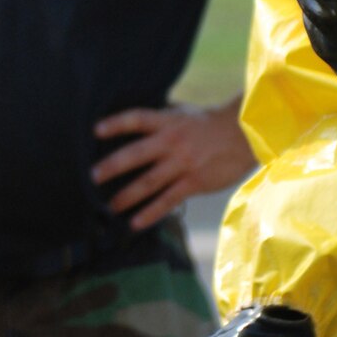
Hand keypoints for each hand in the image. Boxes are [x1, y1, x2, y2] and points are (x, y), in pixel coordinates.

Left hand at [92, 102, 252, 230]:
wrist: (244, 135)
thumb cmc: (208, 123)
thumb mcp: (182, 112)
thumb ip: (159, 119)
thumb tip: (132, 121)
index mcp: (168, 122)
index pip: (137, 119)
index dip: (116, 124)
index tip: (95, 130)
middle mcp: (172, 142)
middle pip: (136, 154)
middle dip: (112, 166)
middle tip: (91, 177)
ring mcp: (183, 164)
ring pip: (149, 182)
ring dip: (127, 196)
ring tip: (110, 207)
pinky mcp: (194, 183)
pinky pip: (168, 201)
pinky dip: (150, 213)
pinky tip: (135, 223)